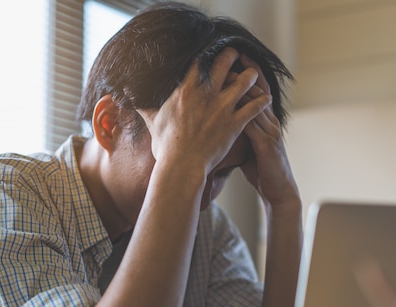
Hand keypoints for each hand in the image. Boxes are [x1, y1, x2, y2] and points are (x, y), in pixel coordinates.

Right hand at [135, 48, 271, 176]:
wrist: (182, 166)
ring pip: (245, 81)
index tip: (213, 50)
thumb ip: (144, 107)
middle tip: (237, 54)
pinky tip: (267, 97)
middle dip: (233, 56)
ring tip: (254, 74)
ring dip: (251, 76)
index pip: (201, 61)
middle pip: (225, 63)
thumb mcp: (153, 123)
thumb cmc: (166, 146)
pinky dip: (262, 100)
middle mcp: (207, 93)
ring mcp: (223, 107)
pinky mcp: (236, 123)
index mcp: (187, 89)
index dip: (209, 53)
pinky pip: (255, 106)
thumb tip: (128, 99)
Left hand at [234, 55, 299, 211]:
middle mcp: (270, 121)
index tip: (231, 58)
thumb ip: (237, 131)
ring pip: (255, 102)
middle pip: (257, 89)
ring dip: (240, 87)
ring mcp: (270, 131)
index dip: (246, 73)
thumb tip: (217, 123)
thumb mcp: (248, 146)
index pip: (256, 90)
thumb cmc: (261, 169)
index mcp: (265, 120)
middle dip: (243, 72)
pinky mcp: (267, 143)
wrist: (278, 191)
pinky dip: (241, 111)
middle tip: (227, 57)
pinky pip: (253, 123)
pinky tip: (227, 105)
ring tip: (225, 74)